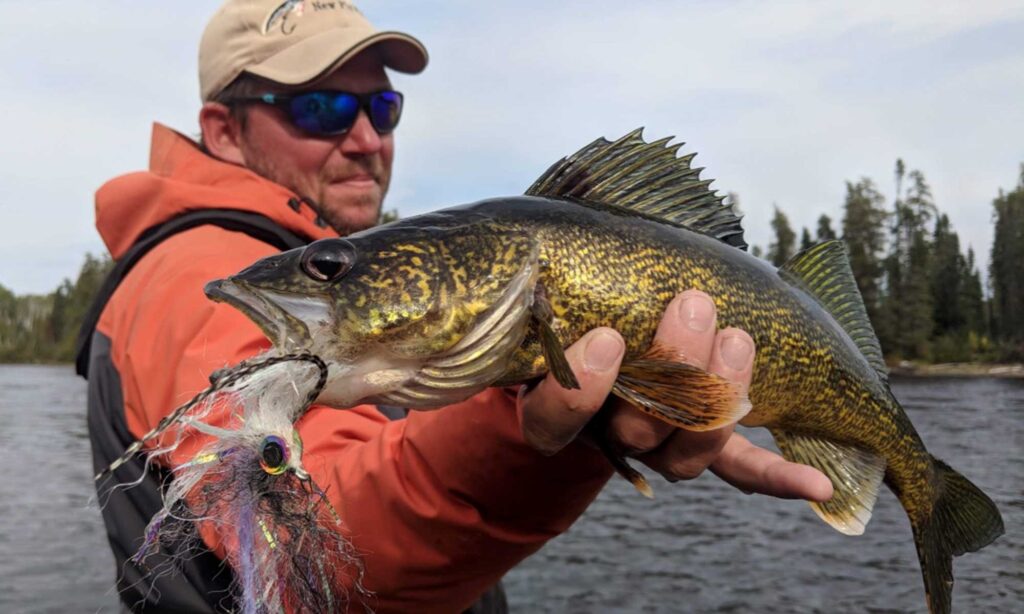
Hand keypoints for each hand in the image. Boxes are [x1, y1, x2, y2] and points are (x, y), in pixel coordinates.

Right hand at [517, 289, 832, 500]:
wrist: (609, 326)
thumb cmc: (577, 300)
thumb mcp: (555, 285)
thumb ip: (564, 259)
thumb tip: (584, 190)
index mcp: (554, 402)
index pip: (554, 418)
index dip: (580, 388)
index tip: (606, 337)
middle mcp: (606, 433)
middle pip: (636, 431)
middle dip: (674, 368)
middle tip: (692, 304)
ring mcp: (658, 445)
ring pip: (688, 450)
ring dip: (719, 395)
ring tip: (737, 338)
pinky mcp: (702, 445)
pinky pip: (739, 470)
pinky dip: (778, 476)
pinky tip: (817, 485)